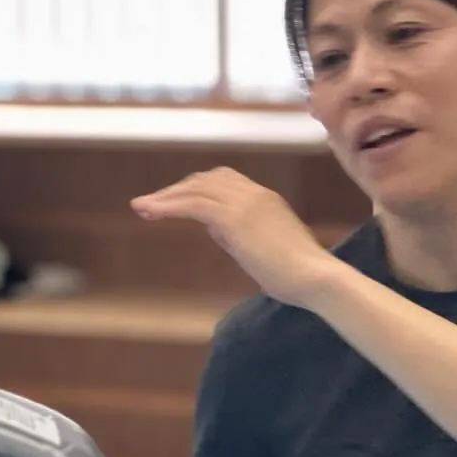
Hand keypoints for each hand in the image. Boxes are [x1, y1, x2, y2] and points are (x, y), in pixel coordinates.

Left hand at [132, 167, 330, 305]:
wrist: (315, 276)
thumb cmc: (298, 275)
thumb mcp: (265, 249)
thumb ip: (241, 235)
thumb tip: (216, 230)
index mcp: (264, 200)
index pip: (224, 182)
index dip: (196, 188)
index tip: (175, 200)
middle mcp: (253, 194)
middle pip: (206, 180)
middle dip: (177, 190)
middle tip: (150, 204)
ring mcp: (245, 203)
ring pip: (196, 189)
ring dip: (165, 197)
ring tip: (141, 207)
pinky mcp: (234, 219)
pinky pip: (193, 204)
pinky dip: (168, 206)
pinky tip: (150, 212)